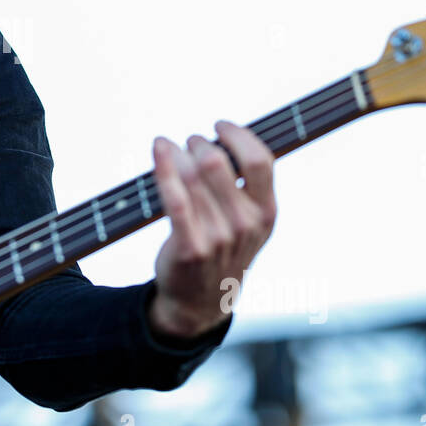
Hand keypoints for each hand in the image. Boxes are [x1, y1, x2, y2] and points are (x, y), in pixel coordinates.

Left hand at [148, 121, 277, 339]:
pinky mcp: (190, 246)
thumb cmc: (222, 248)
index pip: (260, 160)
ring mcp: (219, 237)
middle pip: (218, 163)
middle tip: (188, 143)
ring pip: (192, 176)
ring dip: (176, 152)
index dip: (238, 135)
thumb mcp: (249, 221)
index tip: (219, 125)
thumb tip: (223, 137)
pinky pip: (175, 197)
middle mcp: (246, 225)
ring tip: (167, 146)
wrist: (200, 301)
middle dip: (198, 143)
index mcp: (266, 213)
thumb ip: (246, 185)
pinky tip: (158, 149)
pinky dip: (164, 168)